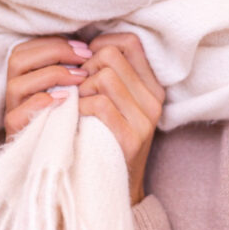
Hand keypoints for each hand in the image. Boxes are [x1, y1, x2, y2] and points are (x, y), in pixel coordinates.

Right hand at [3, 37, 92, 137]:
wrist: (55, 156)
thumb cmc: (68, 116)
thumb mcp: (68, 88)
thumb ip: (71, 68)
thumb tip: (89, 48)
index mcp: (22, 77)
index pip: (27, 48)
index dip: (54, 42)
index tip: (83, 46)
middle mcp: (13, 92)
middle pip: (17, 59)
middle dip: (54, 53)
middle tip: (84, 58)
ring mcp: (11, 111)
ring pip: (16, 85)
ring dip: (51, 76)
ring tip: (79, 78)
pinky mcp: (14, 132)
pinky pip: (17, 115)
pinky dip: (40, 103)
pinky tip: (65, 98)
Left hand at [77, 33, 164, 204]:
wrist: (114, 187)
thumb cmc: (106, 137)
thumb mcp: (117, 103)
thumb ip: (111, 74)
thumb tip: (83, 45)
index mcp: (153, 85)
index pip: (130, 42)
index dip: (102, 43)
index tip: (85, 61)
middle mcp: (154, 99)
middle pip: (111, 56)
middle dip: (85, 67)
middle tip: (75, 86)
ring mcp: (145, 119)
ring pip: (104, 77)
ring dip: (80, 87)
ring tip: (75, 102)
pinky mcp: (132, 138)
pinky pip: (99, 104)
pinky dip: (80, 106)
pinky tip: (74, 115)